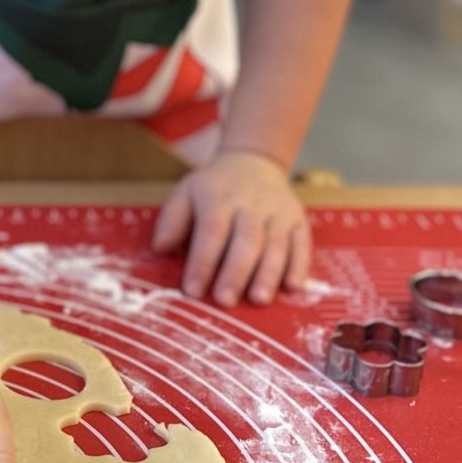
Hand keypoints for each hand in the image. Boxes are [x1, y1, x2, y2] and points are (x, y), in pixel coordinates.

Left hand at [152, 150, 310, 306]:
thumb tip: (160, 247)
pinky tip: (292, 288)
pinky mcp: (298, 219)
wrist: (254, 161)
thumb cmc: (214, 188)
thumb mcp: (186, 193)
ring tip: (259, 299)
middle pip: (245, 240)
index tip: (192, 290)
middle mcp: (250, 205)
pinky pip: (302, 243)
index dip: (202, 262)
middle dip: (235, 272)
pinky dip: (299, 266)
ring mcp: (278, 212)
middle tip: (225, 301)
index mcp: (218, 198)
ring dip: (268, 273)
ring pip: (275, 244)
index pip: (210, 231)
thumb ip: (172, 220)